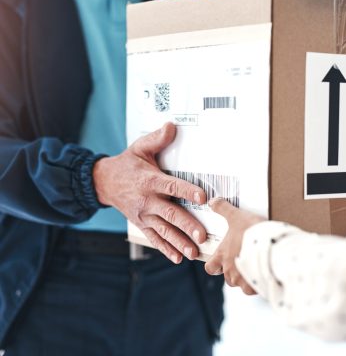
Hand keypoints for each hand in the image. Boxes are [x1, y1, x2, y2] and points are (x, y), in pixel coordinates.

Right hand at [93, 122, 206, 263]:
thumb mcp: (140, 148)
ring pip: (163, 230)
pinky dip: (165, 248)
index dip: (187, 190)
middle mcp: (147, 200)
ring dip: (178, 242)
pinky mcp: (141, 224)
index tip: (202, 197)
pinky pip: (154, 238)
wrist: (104, 182)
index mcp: (150, 180)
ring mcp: (143, 215)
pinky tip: (177, 258)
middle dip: (186, 225)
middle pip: (169, 213)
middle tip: (202, 235)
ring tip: (193, 252)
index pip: (171, 185)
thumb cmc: (127, 164)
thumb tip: (172, 126)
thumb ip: (157, 139)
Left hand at [205, 198, 264, 294]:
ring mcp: (242, 280)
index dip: (214, 265)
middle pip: (227, 278)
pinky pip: (255, 288)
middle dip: (233, 272)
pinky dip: (258, 283)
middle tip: (243, 261)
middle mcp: (229, 271)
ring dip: (246, 277)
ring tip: (256, 266)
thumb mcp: (236, 216)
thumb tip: (212, 201)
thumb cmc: (250, 232)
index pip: (210, 267)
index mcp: (222, 256)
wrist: (270, 247)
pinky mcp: (256, 286)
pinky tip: (265, 273)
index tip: (220, 261)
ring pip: (241, 284)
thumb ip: (223, 209)